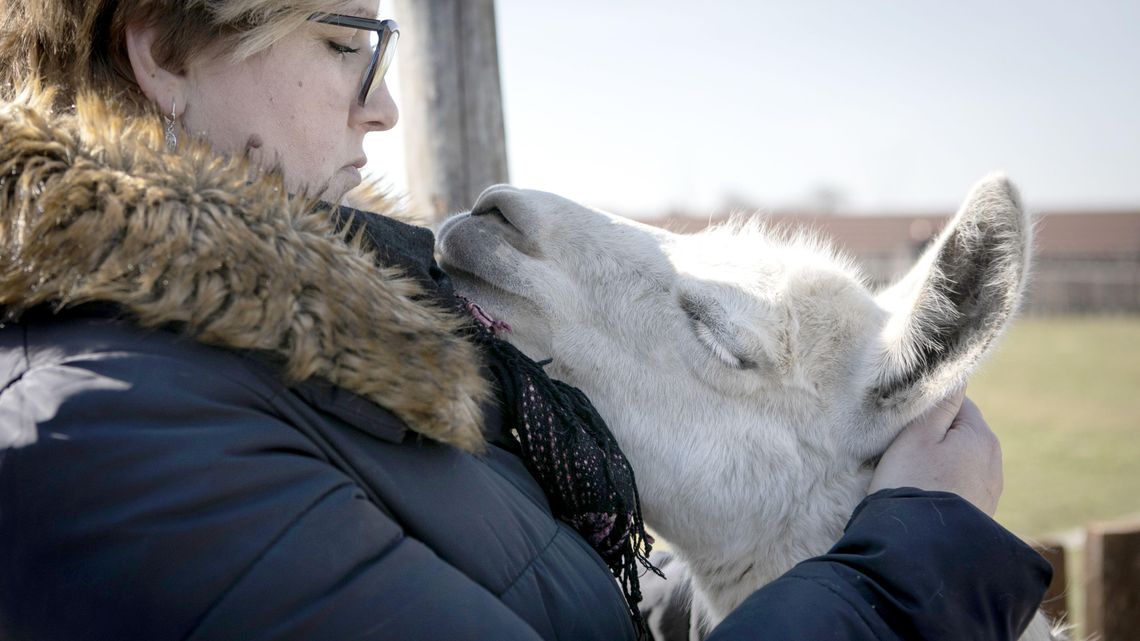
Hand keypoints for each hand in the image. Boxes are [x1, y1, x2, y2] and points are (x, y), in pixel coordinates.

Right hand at [868, 389, 1003, 515]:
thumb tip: (957, 376)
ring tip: (913, 478)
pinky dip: (944, 485)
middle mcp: (994, 462)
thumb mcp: (918, 435)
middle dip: (936, 437)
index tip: (905, 427)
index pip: (958, 404)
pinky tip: (925, 496)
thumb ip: (939, 403)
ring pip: (961, 460)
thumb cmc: (912, 482)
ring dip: (940, 463)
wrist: (918, 545)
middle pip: (961, 433)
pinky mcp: (982, 513)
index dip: (928, 412)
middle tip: (905, 452)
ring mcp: (990, 491)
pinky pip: (961, 486)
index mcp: (981, 437)